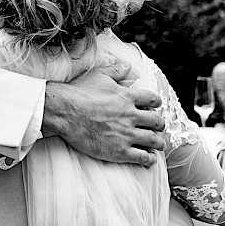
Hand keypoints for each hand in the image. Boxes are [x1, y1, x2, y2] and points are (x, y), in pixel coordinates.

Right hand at [42, 61, 163, 166]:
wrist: (65, 113)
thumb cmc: (79, 93)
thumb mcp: (98, 76)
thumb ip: (115, 71)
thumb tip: (128, 65)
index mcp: (128, 97)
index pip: (152, 99)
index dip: (156, 103)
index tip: (155, 107)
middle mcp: (131, 116)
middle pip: (156, 121)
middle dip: (159, 125)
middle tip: (158, 127)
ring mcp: (127, 135)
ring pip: (153, 141)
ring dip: (158, 143)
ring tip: (158, 145)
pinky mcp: (120, 151)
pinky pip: (142, 157)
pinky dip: (149, 159)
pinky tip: (149, 159)